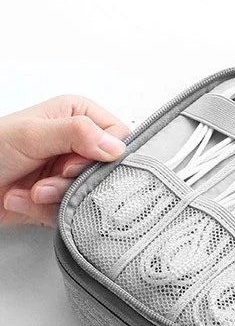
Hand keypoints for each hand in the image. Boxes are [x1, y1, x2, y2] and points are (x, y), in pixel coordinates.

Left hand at [0, 95, 128, 226]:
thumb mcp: (32, 134)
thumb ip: (77, 133)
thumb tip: (116, 146)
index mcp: (78, 115)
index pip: (119, 136)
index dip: (103, 154)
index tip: (73, 162)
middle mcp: (78, 142)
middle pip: (106, 169)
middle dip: (74, 180)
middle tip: (51, 179)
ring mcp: (69, 170)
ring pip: (90, 193)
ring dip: (56, 197)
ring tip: (32, 191)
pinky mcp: (61, 196)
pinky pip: (71, 210)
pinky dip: (45, 209)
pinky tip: (24, 198)